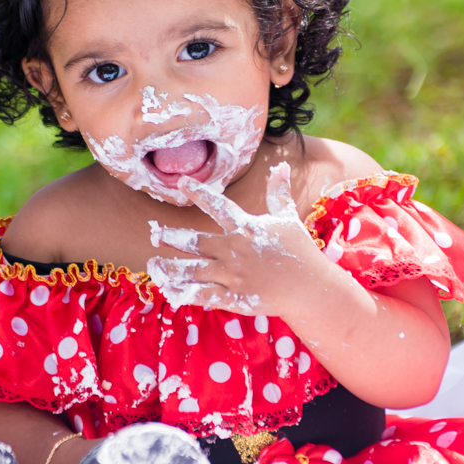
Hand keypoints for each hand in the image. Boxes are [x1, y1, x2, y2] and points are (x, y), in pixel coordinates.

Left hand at [146, 163, 320, 314]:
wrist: (310, 289)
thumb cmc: (299, 252)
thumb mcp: (287, 219)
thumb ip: (278, 193)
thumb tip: (280, 166)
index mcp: (246, 229)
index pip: (218, 206)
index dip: (199, 193)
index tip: (181, 182)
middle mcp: (235, 250)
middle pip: (196, 242)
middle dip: (172, 237)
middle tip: (154, 232)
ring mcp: (233, 275)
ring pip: (193, 271)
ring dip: (170, 268)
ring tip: (153, 265)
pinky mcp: (234, 297)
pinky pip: (203, 295)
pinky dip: (185, 294)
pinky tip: (169, 291)